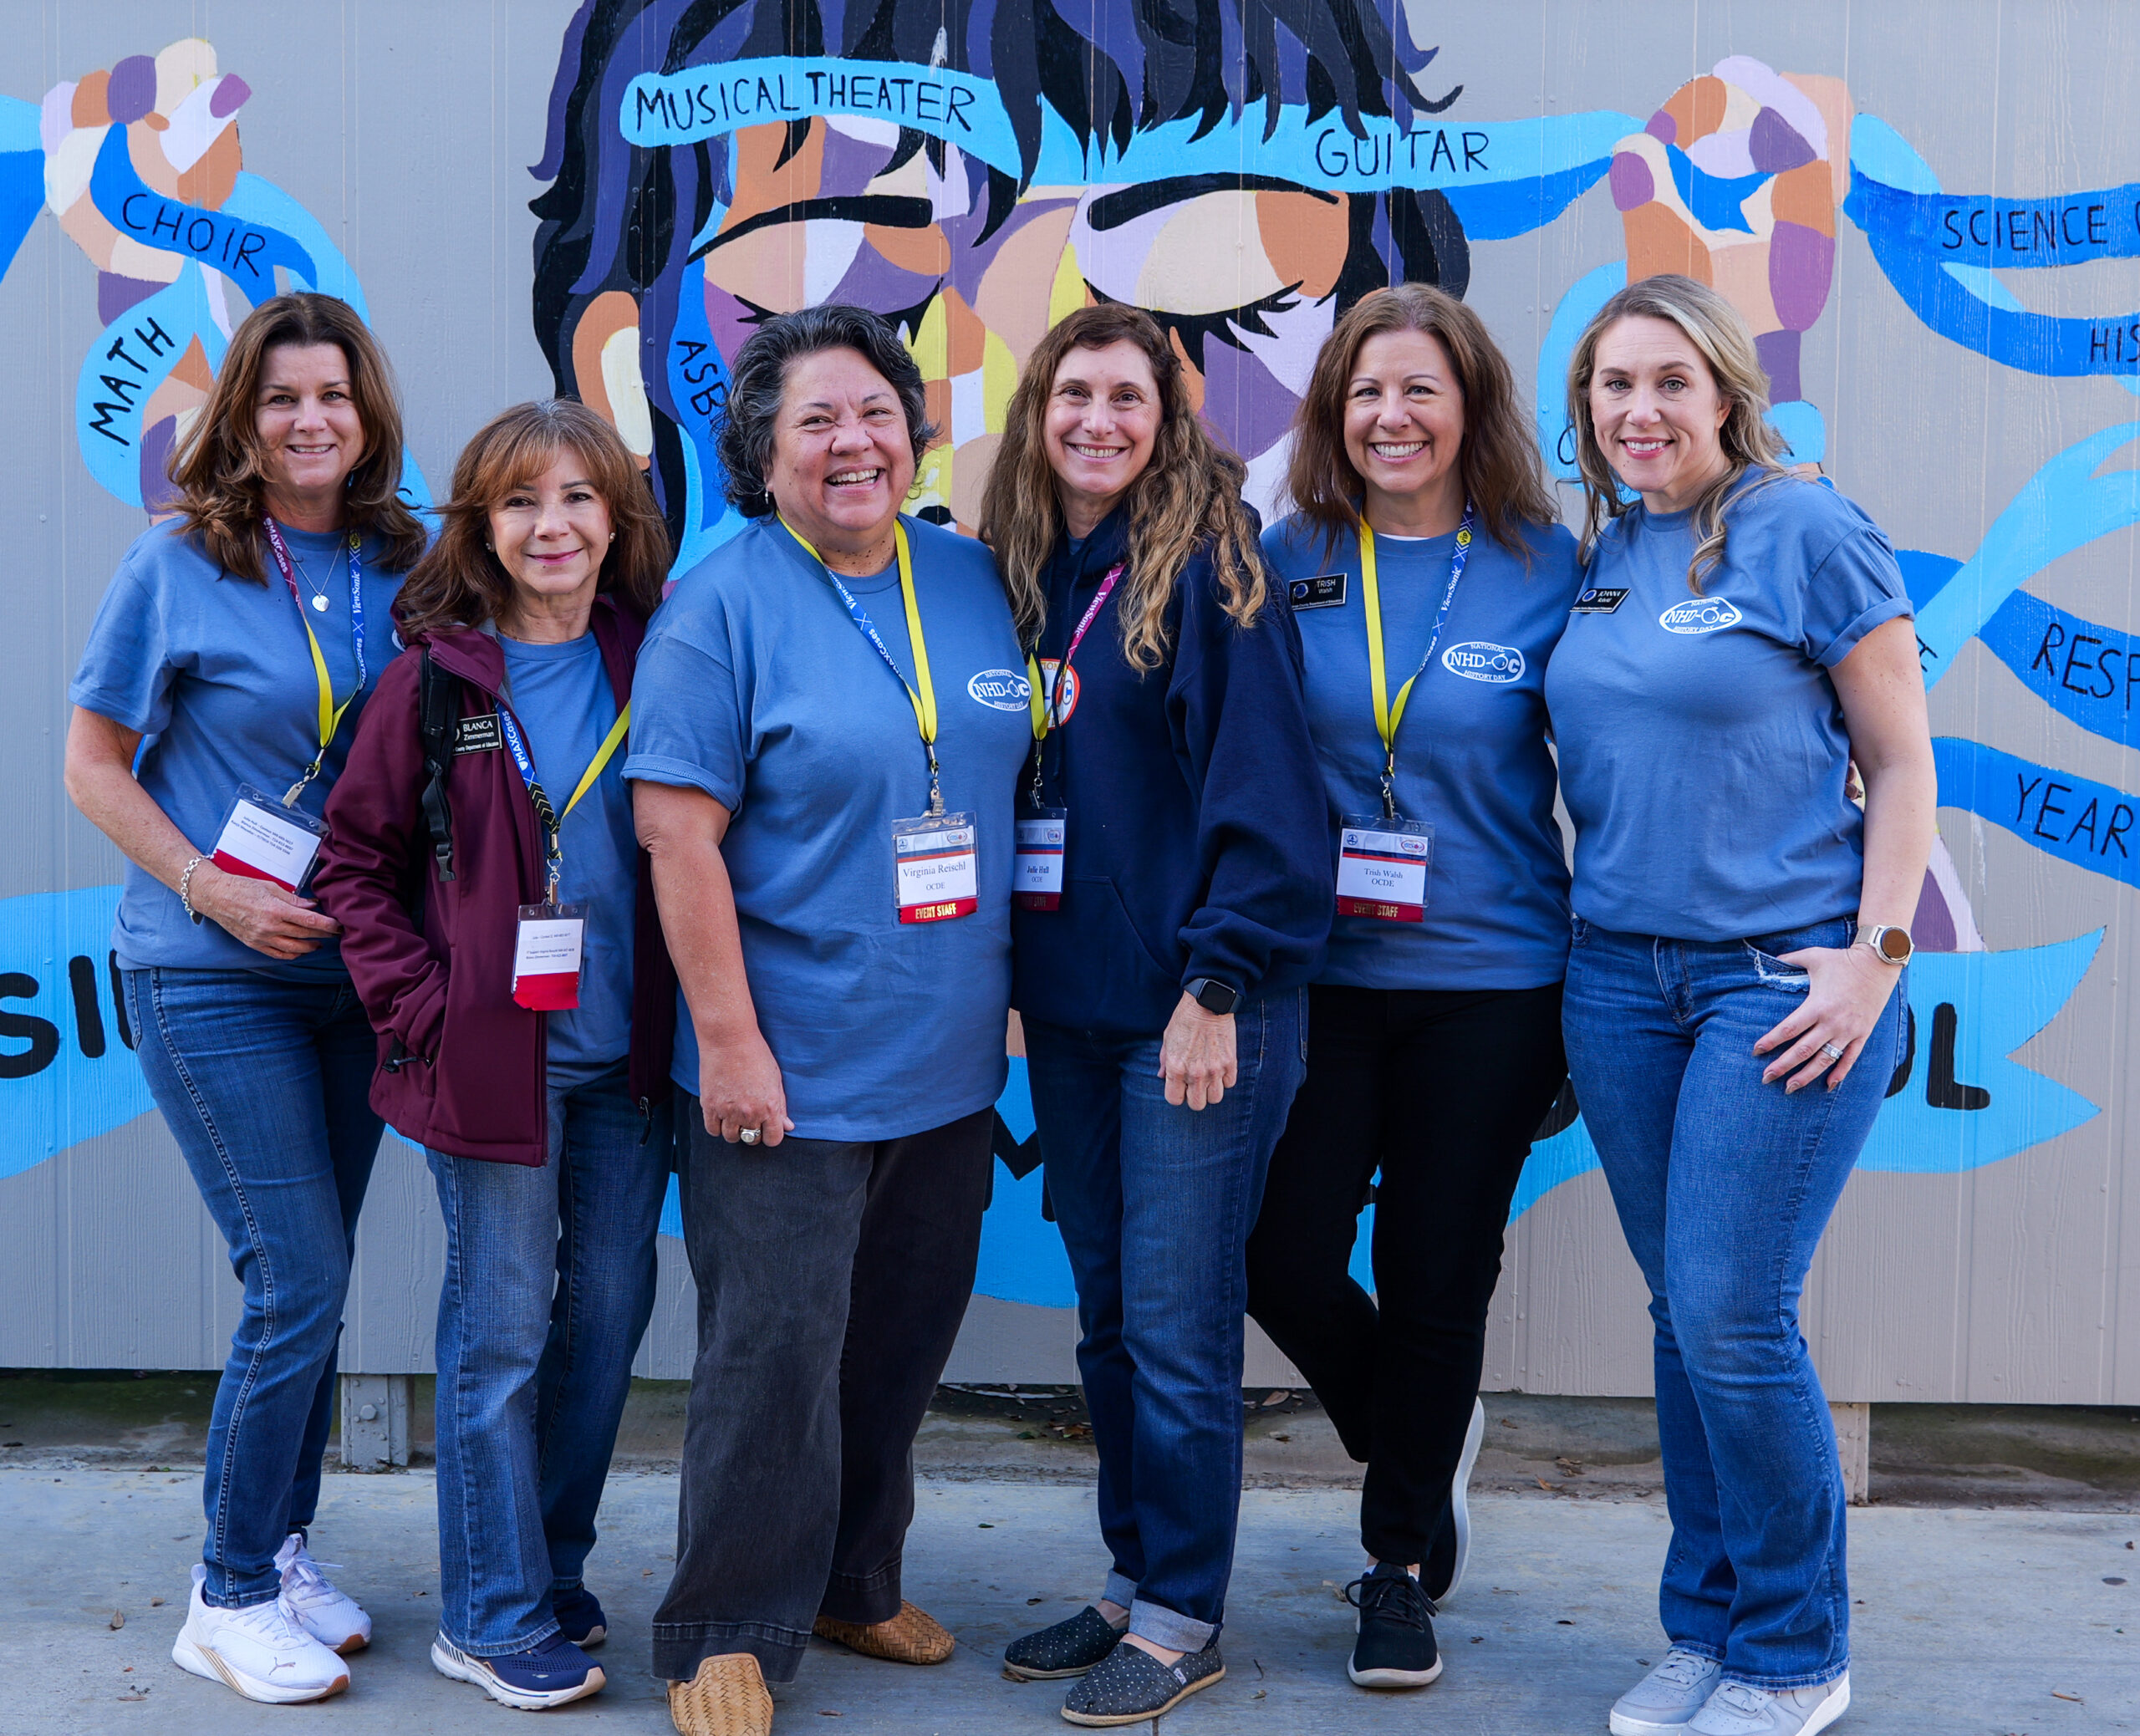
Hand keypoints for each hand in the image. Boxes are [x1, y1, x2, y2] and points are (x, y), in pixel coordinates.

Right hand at [190, 862, 340, 959]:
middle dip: (323, 935)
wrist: (215, 896)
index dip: (328, 925)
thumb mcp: (271, 887)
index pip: (310, 921)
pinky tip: (300, 951)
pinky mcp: (254, 944)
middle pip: (305, 935)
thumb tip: (313, 906)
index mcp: (276, 910)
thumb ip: (294, 899)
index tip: (339, 926)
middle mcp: (269, 927)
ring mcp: (261, 938)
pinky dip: (292, 955)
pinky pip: (278, 954)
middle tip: (335, 933)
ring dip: (310, 947)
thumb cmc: (243, 887)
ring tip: (319, 943)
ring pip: (294, 949)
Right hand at [697, 1028, 794, 1146]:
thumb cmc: (756, 1055)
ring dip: (735, 1131)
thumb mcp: (775, 1079)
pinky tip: (722, 1116)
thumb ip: (781, 1106)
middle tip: (751, 1119)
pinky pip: (712, 1130)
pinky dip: (717, 1127)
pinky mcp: (710, 1106)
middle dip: (754, 1133)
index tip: (768, 1128)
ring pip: (731, 1137)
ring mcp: (728, 1111)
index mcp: (769, 1107)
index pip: (773, 1139)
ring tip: (735, 1116)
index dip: (771, 1135)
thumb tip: (788, 1126)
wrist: (729, 1039)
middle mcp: (749, 1113)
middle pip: (752, 1139)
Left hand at [1159, 992, 1236, 1109]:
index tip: (1179, 1087)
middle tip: (1194, 1084)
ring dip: (1211, 1091)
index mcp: (1176, 1068)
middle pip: (1196, 1105)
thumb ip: (1165, 1061)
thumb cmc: (1184, 1020)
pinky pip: (1229, 1084)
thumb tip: (1162, 1076)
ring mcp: (1215, 1070)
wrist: (1208, 1004)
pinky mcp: (1230, 1063)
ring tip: (1209, 1078)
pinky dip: (1225, 1080)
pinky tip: (1220, 1068)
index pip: (1174, 1100)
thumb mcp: (1167, 1039)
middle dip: (1194, 1097)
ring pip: (1215, 1098)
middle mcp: (1195, 1073)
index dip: (1176, 1094)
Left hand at [1752, 943, 1903, 1091]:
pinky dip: (1839, 1074)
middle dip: (1782, 1066)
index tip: (1756, 1051)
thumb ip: (1789, 960)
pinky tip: (1828, 1086)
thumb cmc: (1842, 960)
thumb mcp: (1812, 956)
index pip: (1788, 1029)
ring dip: (1806, 1076)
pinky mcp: (1862, 1034)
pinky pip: (1850, 1059)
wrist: (1878, 964)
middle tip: (1766, 1077)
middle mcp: (1832, 1022)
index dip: (1770, 1041)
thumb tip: (1770, 959)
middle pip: (1802, 1050)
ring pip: (1824, 1060)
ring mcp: (1848, 1031)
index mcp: (1817, 1005)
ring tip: (1789, 1088)